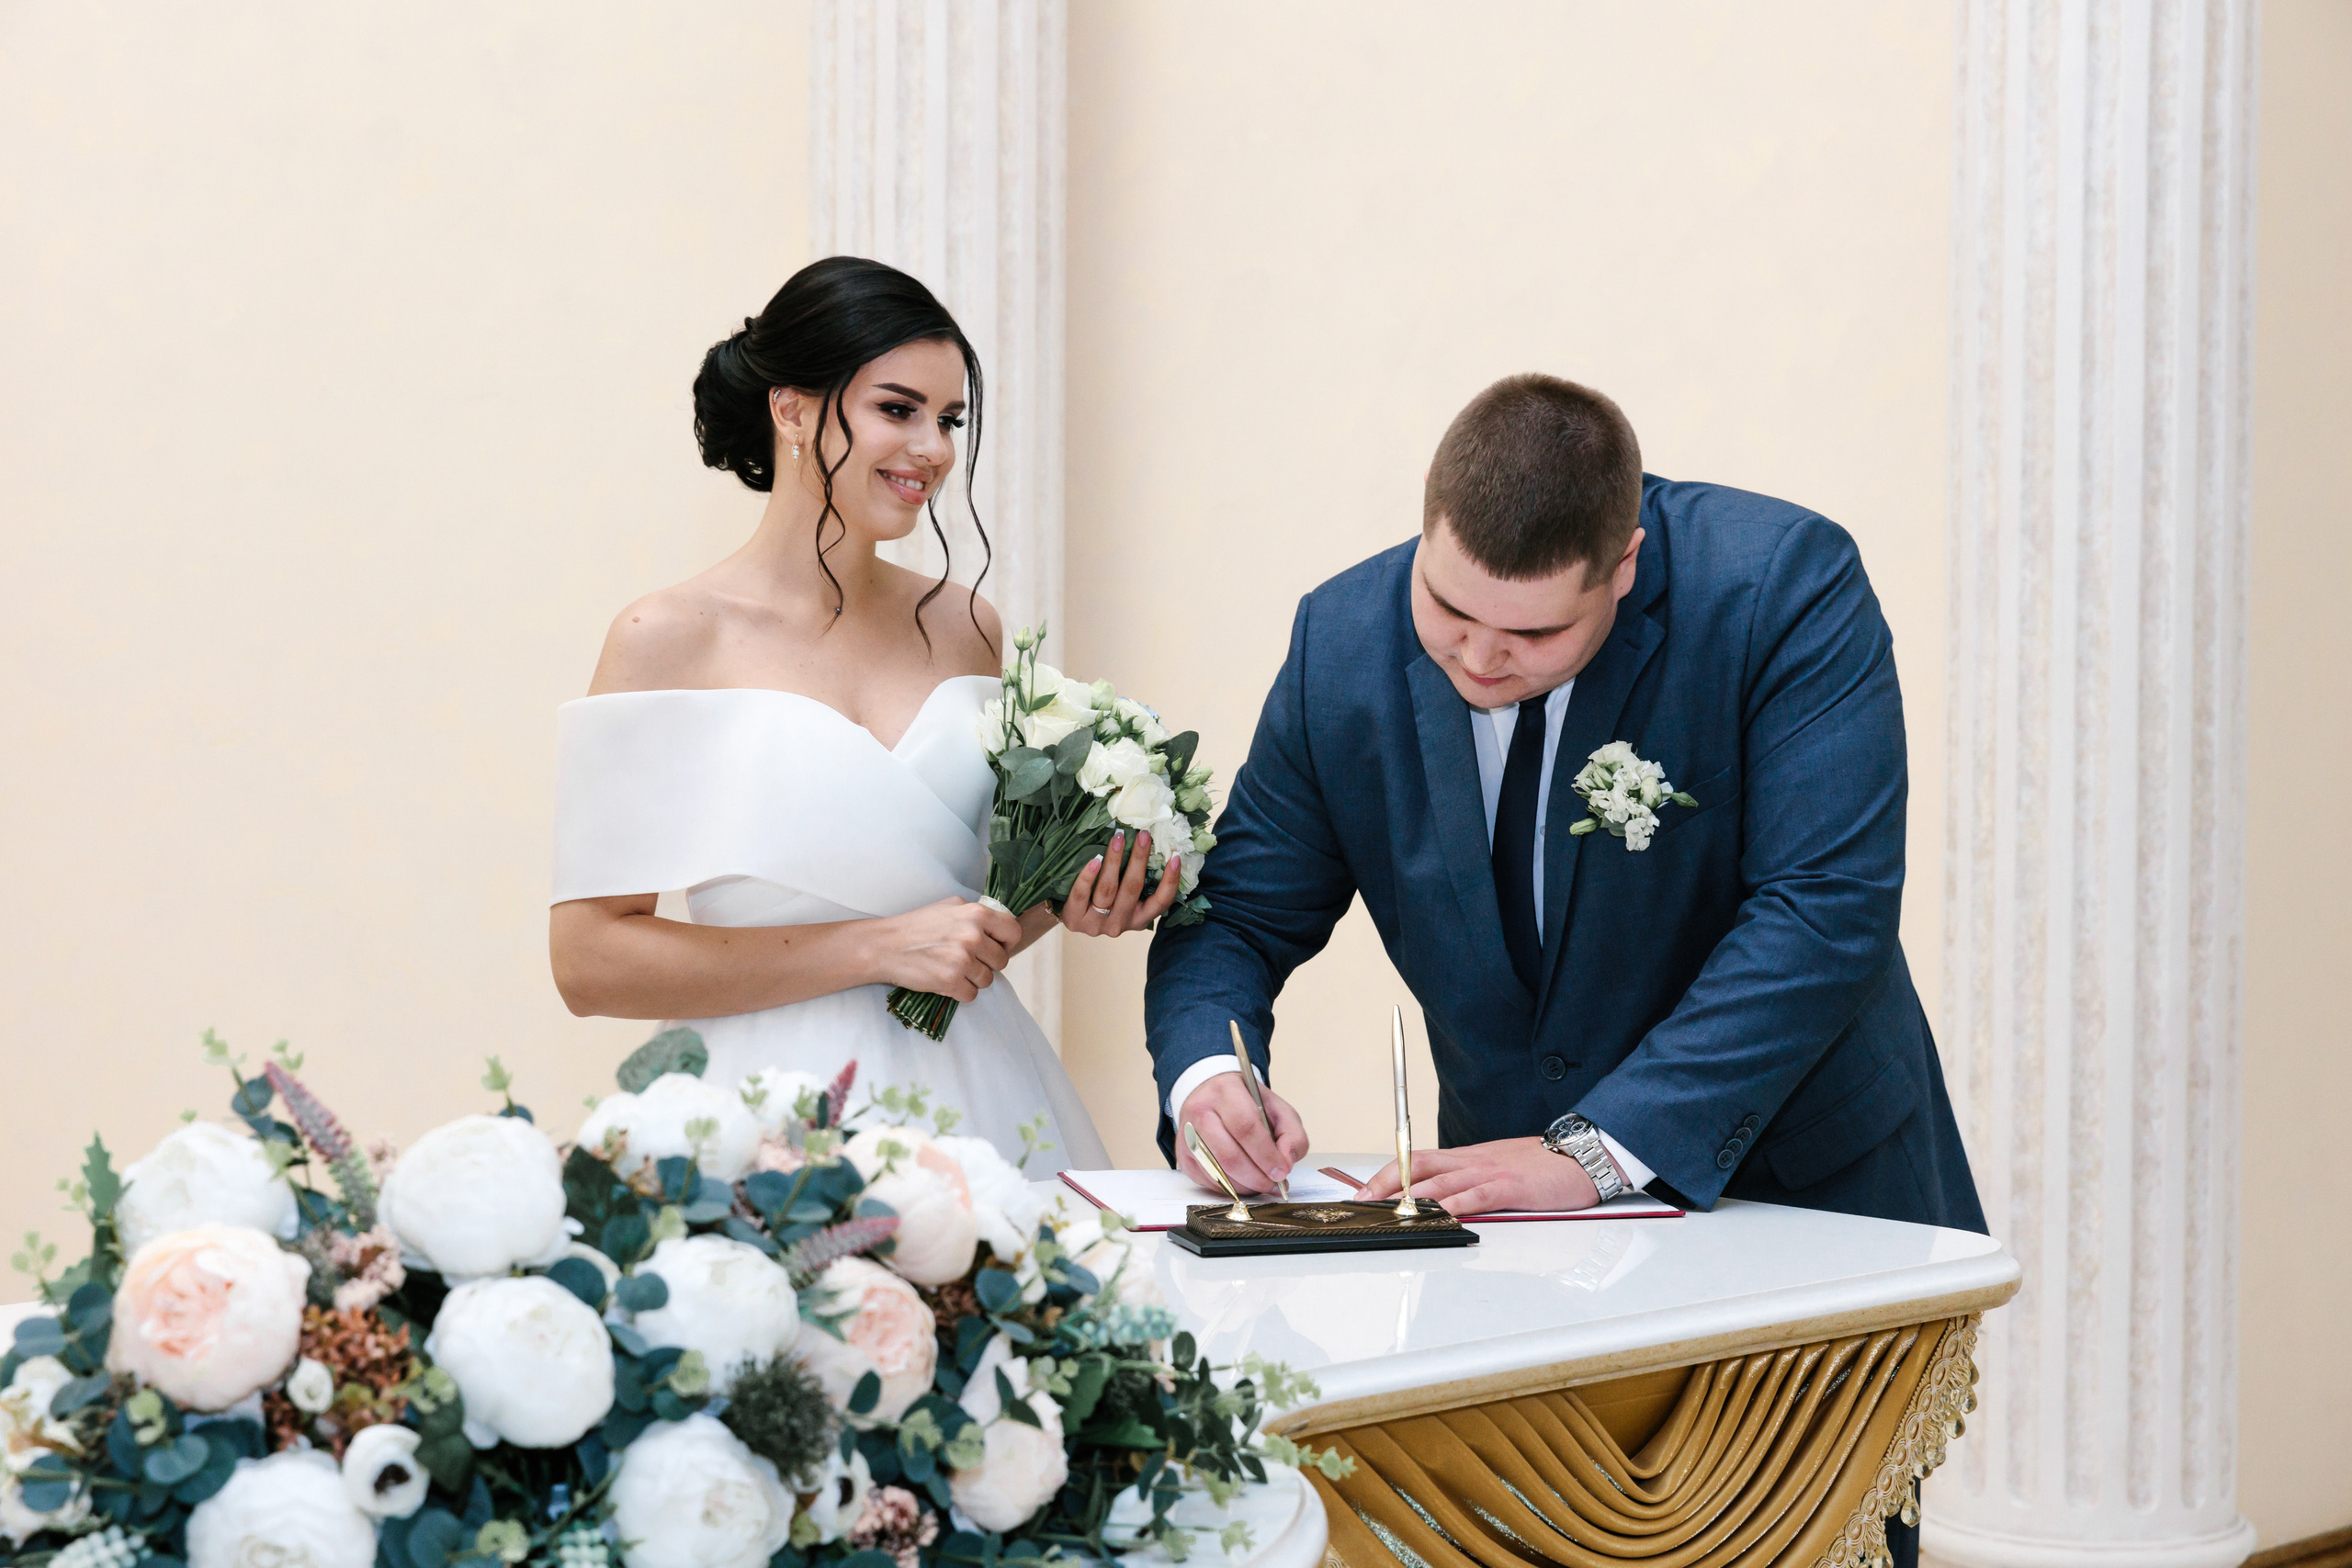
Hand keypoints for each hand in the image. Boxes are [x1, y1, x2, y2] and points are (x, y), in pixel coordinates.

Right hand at [868, 897, 1021, 1001]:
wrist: (885, 945)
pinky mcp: (951, 981)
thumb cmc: (916, 925)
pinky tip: (945, 981)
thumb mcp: (949, 907)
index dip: (1007, 943)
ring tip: (953, 970)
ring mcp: (962, 959)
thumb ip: (976, 915)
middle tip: (967, 961)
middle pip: (1002, 961)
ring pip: (987, 980)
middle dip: (987, 964)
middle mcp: (973, 935)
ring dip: (973, 979)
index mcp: (976, 913)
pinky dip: (960, 992)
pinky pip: (971, 995)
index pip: (1013, 932)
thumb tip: (999, 927)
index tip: (995, 947)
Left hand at [1058, 830, 1181, 937]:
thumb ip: (1137, 882)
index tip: (1175, 857)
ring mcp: (1097, 924)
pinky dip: (1089, 875)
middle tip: (1143, 835)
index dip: (1170, 881)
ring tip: (1118, 837)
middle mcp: (1120, 924)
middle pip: (1132, 889)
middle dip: (1139, 859)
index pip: (1161, 903)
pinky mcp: (1076, 920)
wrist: (1070, 920)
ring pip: (1108, 889)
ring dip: (1114, 860)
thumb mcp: (1125, 900)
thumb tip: (1150, 845)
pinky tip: (1095, 859)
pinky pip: (1082, 894)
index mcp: (1139, 919)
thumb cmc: (1104, 903)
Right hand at [1175, 1072, 1308, 1195]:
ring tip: (1262, 1184)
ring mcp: (1187, 1135)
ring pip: (1216, 1173)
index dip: (1266, 1154)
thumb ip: (1292, 1134)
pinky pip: (1207, 1181)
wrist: (1212, 1095)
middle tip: (1274, 1184)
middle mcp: (1200, 1111)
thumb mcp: (1277, 1108)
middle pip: (1228, 1155)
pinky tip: (1244, 1182)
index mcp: (1226, 1091)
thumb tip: (1286, 1162)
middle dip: (1256, 1177)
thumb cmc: (1246, 1103)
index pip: (1245, 1126)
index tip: (1281, 1171)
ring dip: (1244, 1186)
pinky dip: (1230, 1188)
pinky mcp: (1183, 1155)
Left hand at [1355, 1137, 1603, 1216]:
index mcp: (1468, 1157)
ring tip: (1386, 1211)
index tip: (1365, 1189)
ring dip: (1410, 1197)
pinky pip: (1476, 1196)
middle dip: (1385, 1183)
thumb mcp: (1499, 1169)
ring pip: (1440, 1181)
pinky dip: (1453, 1206)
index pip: (1418, 1160)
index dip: (1389, 1172)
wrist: (1582, 1155)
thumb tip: (1444, 1200)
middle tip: (1361, 1200)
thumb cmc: (1543, 1166)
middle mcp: (1472, 1161)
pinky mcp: (1510, 1187)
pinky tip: (1437, 1216)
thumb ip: (1472, 1181)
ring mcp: (1490, 1172)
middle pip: (1418, 1166)